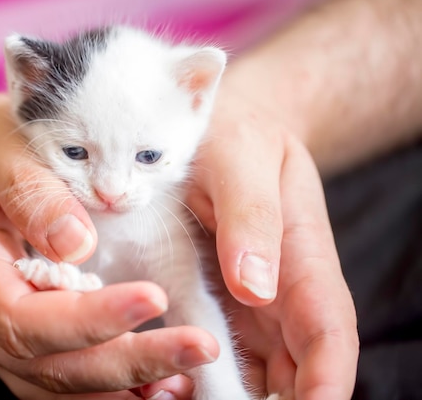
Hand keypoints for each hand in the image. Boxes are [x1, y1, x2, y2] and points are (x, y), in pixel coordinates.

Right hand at [0, 94, 218, 398]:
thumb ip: (30, 191)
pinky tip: (162, 381)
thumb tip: (77, 244)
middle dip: (128, 361)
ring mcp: (1, 335)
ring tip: (188, 377)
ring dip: (126, 385)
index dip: (87, 318)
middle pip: (50, 363)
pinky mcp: (27, 338)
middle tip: (197, 348)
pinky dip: (115, 385)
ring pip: (60, 383)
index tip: (152, 296)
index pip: (21, 316)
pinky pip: (67, 378)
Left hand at [181, 86, 357, 398]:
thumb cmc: (236, 133)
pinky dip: (202, 378)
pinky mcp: (219, 300)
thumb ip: (253, 218)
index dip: (325, 383)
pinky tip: (171, 388)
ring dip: (230, 397)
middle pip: (297, 368)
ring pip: (259, 370)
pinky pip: (219, 352)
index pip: (329, 333)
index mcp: (303, 258)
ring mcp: (252, 301)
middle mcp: (282, 290)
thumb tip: (257, 289)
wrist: (221, 127)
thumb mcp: (242, 160)